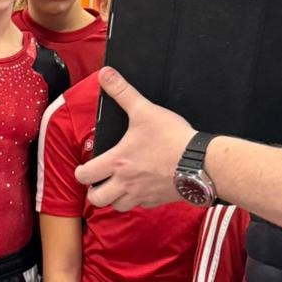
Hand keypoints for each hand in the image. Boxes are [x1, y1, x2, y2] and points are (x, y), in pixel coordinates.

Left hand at [74, 67, 193, 211]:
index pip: (85, 176)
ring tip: (118, 186)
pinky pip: (140, 206)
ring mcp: (142, 195)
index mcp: (117, 162)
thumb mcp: (145, 110)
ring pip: (117, 207)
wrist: (201, 163)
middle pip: (97, 200)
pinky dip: (137, 200)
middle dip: (94, 191)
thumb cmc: (172, 139)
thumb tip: (105, 74)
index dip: (80, 172)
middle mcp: (126, 183)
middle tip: (99, 181)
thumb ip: (123, 92)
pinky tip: (142, 188)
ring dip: (114, 199)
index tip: (84, 168)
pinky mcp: (158, 200)